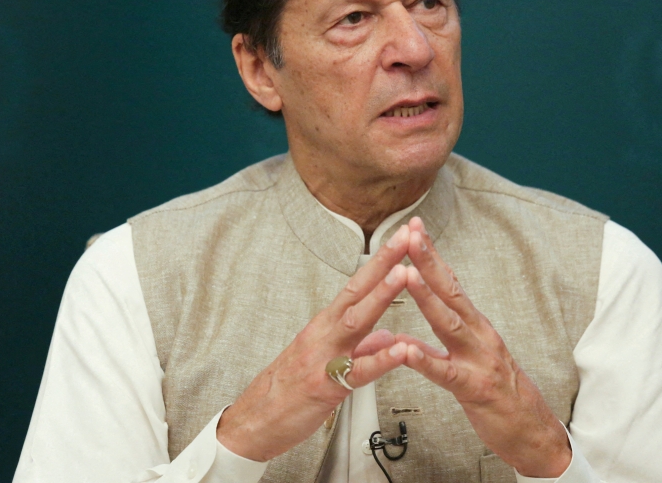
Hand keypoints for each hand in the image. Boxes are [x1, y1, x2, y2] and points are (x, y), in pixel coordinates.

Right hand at [216, 225, 415, 461]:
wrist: (254, 422)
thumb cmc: (289, 390)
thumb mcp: (326, 360)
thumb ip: (361, 346)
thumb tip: (389, 334)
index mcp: (326, 325)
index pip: (358, 285)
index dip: (381, 261)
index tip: (402, 238)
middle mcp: (324, 333)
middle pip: (358, 291)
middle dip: (384, 263)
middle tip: (407, 238)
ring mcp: (323, 357)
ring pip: (357, 321)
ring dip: (382, 296)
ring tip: (404, 275)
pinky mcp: (325, 386)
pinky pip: (358, 372)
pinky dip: (380, 359)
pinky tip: (399, 349)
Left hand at [399, 217, 571, 477]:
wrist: (532, 432)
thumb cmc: (496, 395)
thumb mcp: (464, 364)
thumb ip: (433, 347)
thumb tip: (401, 336)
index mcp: (474, 326)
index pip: (450, 283)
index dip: (431, 255)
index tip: (414, 228)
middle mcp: (479, 335)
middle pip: (450, 291)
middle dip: (428, 261)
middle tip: (410, 234)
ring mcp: (479, 360)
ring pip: (448, 324)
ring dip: (426, 297)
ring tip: (405, 274)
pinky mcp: (474, 389)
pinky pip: (445, 373)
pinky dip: (424, 360)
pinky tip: (405, 349)